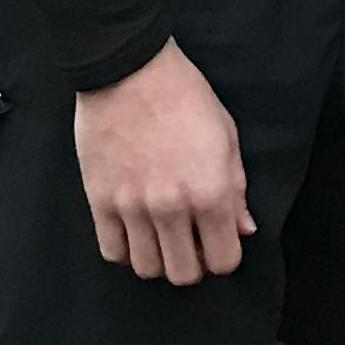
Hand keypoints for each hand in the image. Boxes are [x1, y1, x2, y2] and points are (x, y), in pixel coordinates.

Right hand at [74, 41, 255, 285]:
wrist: (128, 69)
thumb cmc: (185, 96)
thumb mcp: (226, 136)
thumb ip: (236, 189)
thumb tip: (244, 228)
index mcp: (211, 193)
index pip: (224, 261)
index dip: (224, 256)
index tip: (217, 241)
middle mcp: (172, 208)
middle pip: (184, 274)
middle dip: (192, 264)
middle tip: (189, 242)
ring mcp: (132, 207)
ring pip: (147, 268)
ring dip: (157, 258)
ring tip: (159, 236)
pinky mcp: (100, 200)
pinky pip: (112, 251)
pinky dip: (125, 249)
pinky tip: (133, 230)